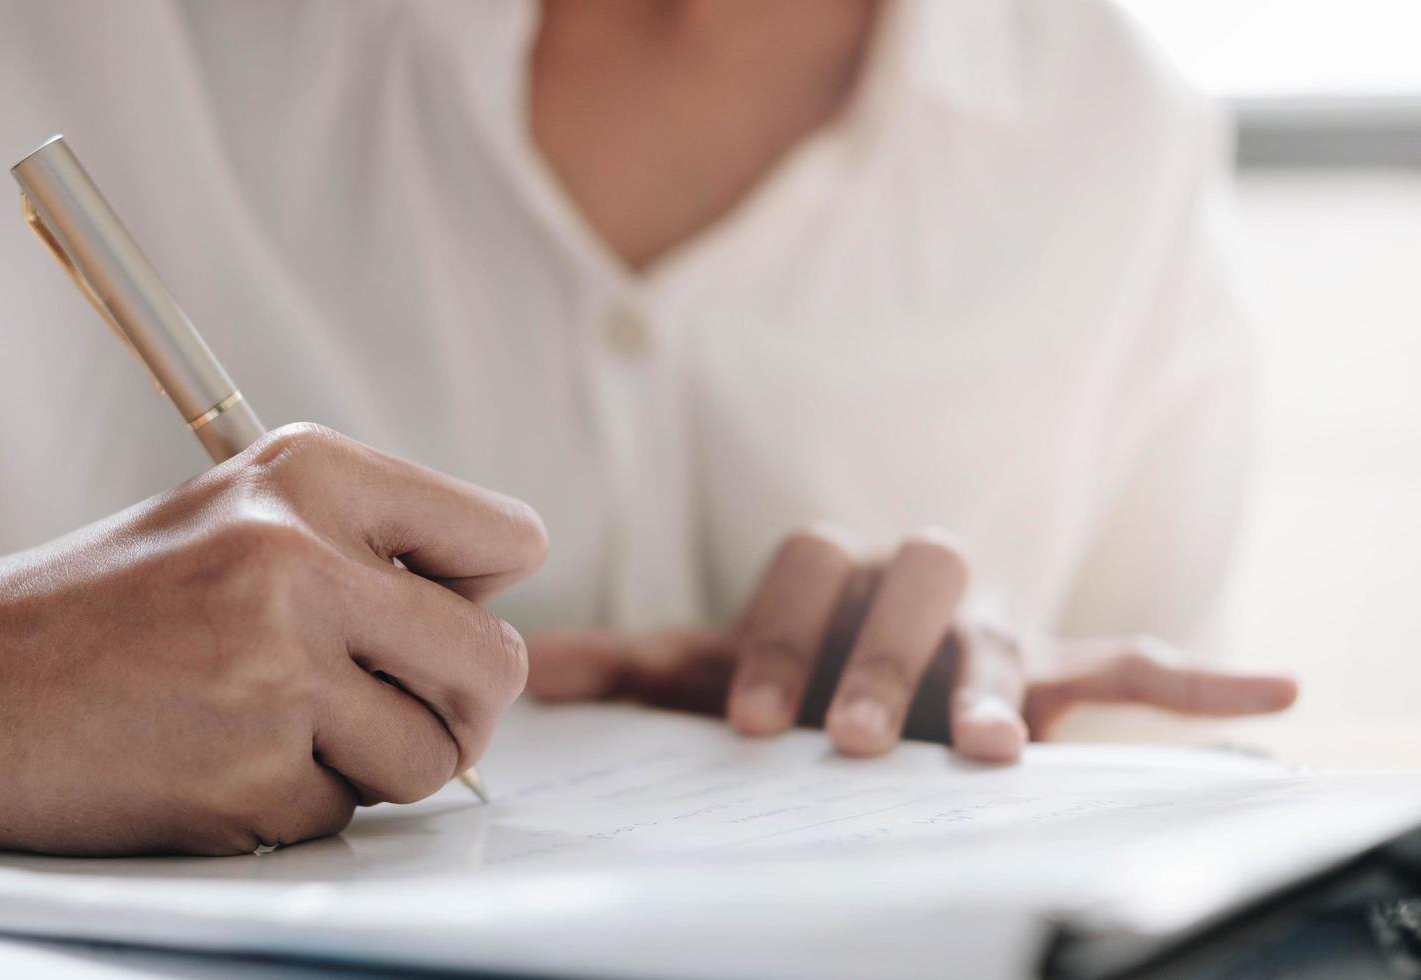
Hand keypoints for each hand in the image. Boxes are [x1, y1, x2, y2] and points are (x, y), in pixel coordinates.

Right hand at [0, 424, 545, 853]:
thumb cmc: (99, 604)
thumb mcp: (237, 514)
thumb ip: (369, 545)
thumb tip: (497, 609)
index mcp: (310, 473)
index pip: (510, 540)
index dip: (479, 597)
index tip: (424, 623)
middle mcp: (299, 556)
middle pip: (495, 664)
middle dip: (453, 706)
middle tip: (382, 708)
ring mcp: (271, 668)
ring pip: (432, 758)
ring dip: (369, 766)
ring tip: (272, 729)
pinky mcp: (240, 774)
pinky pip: (340, 818)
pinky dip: (290, 809)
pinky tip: (210, 766)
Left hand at [527, 526, 1294, 761]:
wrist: (874, 660)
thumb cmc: (789, 665)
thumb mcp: (710, 665)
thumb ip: (635, 665)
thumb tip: (543, 669)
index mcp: (829, 567)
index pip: (802, 566)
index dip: (773, 634)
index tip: (745, 721)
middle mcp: (912, 580)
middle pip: (909, 581)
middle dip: (882, 659)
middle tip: (852, 742)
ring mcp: (990, 621)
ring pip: (1004, 629)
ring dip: (996, 685)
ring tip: (991, 752)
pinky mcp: (1055, 670)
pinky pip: (1135, 656)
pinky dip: (1201, 673)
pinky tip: (1274, 692)